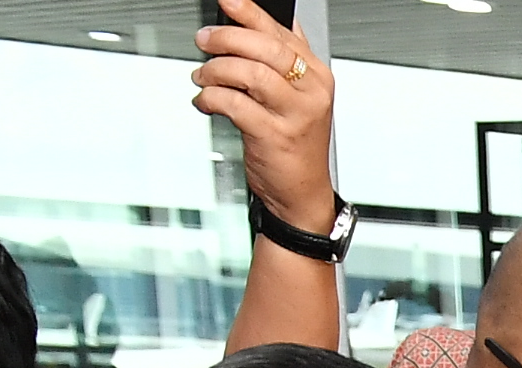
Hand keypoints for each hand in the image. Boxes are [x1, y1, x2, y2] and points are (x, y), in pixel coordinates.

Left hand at [195, 0, 336, 230]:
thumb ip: (284, 61)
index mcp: (317, 76)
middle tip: (204, 41)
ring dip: (216, 70)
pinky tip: (206, 102)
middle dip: (226, 39)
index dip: (249, 12)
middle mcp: (311, 92)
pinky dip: (211, 99)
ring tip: (203, 77)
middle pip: (265, 48)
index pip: (281, 32)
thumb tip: (261, 24)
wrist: (301, 193)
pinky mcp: (274, 136)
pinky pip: (234, 104)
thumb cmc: (295, 145)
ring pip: (248, 73)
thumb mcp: (298, 98)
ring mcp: (295, 115)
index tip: (226, 1)